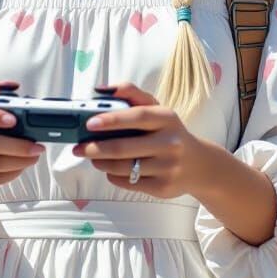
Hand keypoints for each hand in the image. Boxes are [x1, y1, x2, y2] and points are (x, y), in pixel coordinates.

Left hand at [73, 82, 207, 199]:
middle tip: (78, 148)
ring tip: (92, 158)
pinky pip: (128, 182)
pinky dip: (113, 176)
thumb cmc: (169, 132)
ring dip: (101, 163)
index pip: (137, 116)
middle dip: (95, 148)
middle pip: (124, 147)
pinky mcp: (163, 188)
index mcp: (167, 118)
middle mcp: (170, 143)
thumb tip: (99, 89)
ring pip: (123, 168)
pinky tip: (111, 169)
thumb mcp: (157, 109)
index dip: (111, 119)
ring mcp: (168, 167)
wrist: (199, 164)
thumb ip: (130, 94)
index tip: (89, 123)